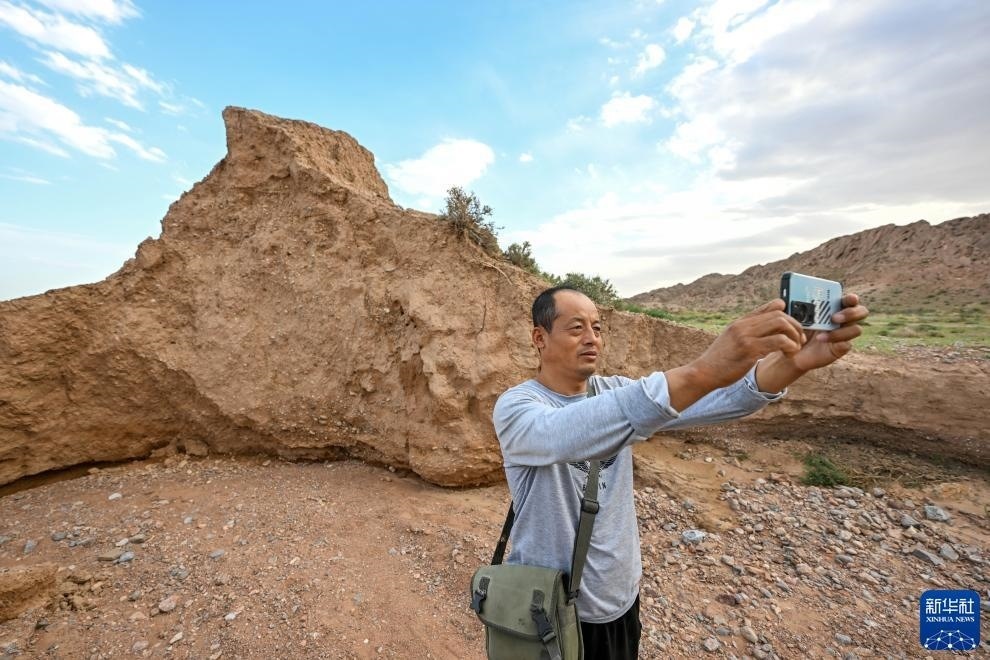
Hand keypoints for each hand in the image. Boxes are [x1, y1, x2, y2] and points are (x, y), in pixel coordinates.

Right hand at [667, 300, 803, 410]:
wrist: (704, 372)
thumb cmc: (720, 360)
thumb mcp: (732, 341)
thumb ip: (748, 333)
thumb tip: (764, 332)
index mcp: (741, 322)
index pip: (770, 307)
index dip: (787, 313)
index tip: (793, 327)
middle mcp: (743, 325)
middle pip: (779, 314)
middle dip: (796, 326)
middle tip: (800, 339)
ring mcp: (746, 336)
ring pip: (781, 324)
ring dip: (795, 336)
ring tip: (796, 348)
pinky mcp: (750, 350)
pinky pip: (778, 341)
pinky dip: (790, 346)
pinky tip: (789, 355)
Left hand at [786, 293, 868, 371]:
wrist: (792, 350)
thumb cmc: (795, 328)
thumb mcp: (794, 315)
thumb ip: (795, 305)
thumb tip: (787, 299)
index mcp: (835, 307)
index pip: (850, 300)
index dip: (852, 298)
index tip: (849, 299)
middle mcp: (844, 319)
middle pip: (861, 312)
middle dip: (851, 313)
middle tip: (834, 317)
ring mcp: (844, 334)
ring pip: (856, 329)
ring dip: (840, 331)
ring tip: (820, 335)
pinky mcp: (841, 347)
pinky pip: (847, 344)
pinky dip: (836, 341)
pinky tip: (821, 340)